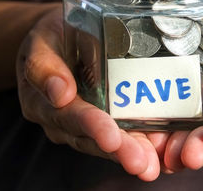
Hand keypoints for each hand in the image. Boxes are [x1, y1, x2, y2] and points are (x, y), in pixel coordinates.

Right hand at [16, 8, 160, 180]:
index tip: (111, 138)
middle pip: (92, 138)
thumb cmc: (53, 38)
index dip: (91, 126)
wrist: (63, 37)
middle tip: (140, 162)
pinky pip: (123, 134)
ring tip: (153, 164)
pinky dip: (143, 142)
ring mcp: (85, 123)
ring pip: (108, 143)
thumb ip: (43, 65)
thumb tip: (59, 92)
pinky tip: (161, 150)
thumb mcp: (41, 42)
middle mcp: (64, 120)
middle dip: (118, 150)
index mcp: (42, 102)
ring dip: (132, 152)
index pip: (69, 116)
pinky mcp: (106, 120)